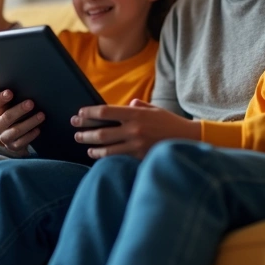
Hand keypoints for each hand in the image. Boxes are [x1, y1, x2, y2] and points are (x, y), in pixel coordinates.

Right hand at [0, 83, 42, 153]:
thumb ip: (1, 96)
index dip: (2, 98)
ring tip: (41, 115)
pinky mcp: (13, 147)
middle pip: (7, 117)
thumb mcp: (7, 106)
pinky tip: (38, 130)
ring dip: (29, 122)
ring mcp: (5, 137)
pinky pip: (22, 142)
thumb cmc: (13, 117)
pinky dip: (30, 135)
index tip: (10, 92)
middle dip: (19, 110)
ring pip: (16, 130)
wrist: (16, 139)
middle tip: (31, 103)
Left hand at [72, 99, 201, 158]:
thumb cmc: (171, 123)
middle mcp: (134, 129)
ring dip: (93, 148)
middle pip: (102, 132)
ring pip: (107, 149)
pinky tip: (99, 157)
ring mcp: (136, 145)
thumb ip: (139, 107)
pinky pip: (118, 158)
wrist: (189, 139)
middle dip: (85, 132)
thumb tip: (126, 106)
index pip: (105, 112)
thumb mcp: (155, 110)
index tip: (80, 114)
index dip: (90, 113)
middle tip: (75, 132)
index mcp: (136, 114)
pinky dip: (107, 158)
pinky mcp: (139, 157)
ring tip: (86, 147)